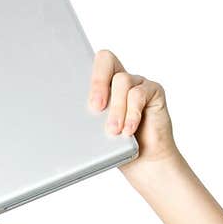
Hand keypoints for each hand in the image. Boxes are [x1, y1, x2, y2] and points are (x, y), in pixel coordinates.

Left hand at [87, 49, 179, 173]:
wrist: (146, 163)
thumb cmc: (119, 149)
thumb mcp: (95, 135)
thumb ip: (85, 122)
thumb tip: (69, 118)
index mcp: (101, 87)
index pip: (88, 66)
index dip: (82, 74)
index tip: (77, 95)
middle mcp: (119, 80)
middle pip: (106, 61)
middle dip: (98, 82)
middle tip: (95, 107)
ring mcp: (137, 84)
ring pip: (122, 81)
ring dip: (116, 108)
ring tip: (113, 131)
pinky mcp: (153, 91)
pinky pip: (139, 94)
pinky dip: (131, 113)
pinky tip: (128, 130)